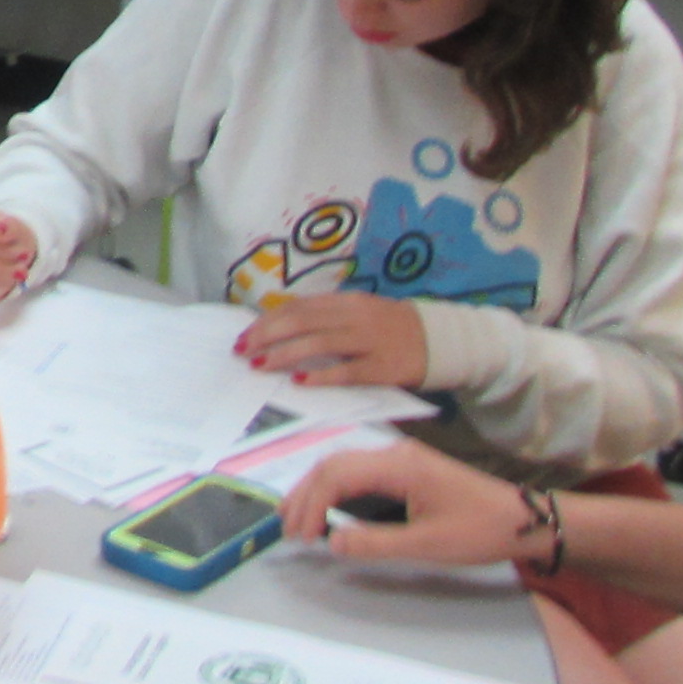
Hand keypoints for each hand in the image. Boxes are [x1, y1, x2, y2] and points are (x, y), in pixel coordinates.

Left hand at [237, 289, 431, 387]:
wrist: (438, 340)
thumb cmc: (388, 328)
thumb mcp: (356, 313)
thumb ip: (324, 318)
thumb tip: (279, 327)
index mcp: (345, 301)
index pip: (297, 307)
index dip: (267, 321)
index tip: (245, 336)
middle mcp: (355, 316)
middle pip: (302, 322)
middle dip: (268, 336)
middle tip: (244, 352)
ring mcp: (370, 340)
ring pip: (320, 344)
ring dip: (285, 354)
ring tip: (261, 365)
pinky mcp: (383, 366)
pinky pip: (348, 371)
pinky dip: (321, 376)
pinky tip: (299, 382)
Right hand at [279, 434, 535, 565]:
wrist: (522, 519)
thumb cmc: (479, 530)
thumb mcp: (428, 544)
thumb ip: (376, 543)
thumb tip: (332, 543)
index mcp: (399, 465)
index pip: (336, 475)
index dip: (311, 504)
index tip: (300, 537)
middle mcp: (394, 453)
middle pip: (332, 463)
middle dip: (304, 495)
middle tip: (286, 530)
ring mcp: (400, 459)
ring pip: (342, 465)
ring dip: (315, 490)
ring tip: (295, 519)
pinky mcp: (405, 469)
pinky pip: (358, 472)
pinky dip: (334, 489)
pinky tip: (326, 508)